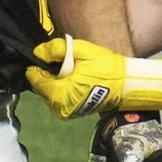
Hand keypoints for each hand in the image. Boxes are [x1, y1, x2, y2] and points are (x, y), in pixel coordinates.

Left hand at [25, 36, 161, 117]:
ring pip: (49, 91)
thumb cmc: (106, 67)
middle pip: (41, 85)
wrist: (127, 85)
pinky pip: (58, 96)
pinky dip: (61, 86)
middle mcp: (59, 107)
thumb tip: (37, 52)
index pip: (35, 78)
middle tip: (64, 60)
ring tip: (70, 68)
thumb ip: (56, 49)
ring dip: (55, 79)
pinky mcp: (72, 112)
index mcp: (59, 94)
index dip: (38, 64)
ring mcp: (66, 112)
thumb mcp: (81, 51)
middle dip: (48, 72)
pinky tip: (73, 77)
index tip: (49, 55)